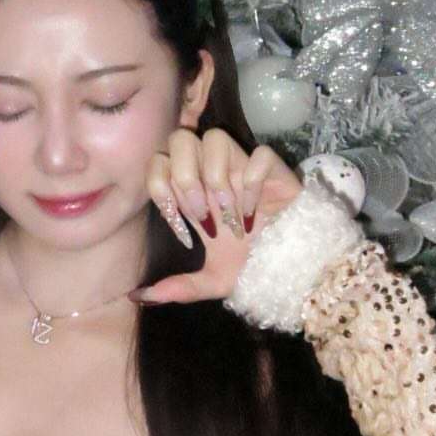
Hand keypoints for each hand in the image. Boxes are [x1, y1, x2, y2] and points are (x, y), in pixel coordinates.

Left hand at [132, 127, 302, 304]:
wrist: (294, 265)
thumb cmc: (254, 263)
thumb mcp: (213, 282)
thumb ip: (179, 288)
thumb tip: (140, 297)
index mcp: (192, 192)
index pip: (158, 164)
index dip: (161, 190)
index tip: (182, 228)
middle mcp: (212, 171)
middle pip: (180, 139)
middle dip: (185, 179)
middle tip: (202, 217)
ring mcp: (242, 164)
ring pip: (215, 138)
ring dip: (217, 180)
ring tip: (230, 215)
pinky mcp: (273, 167)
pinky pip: (258, 154)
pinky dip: (253, 182)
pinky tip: (255, 210)